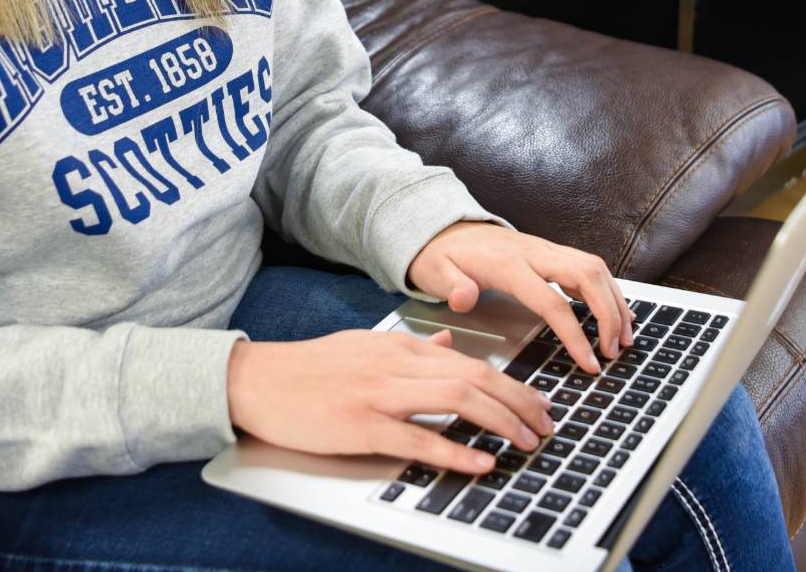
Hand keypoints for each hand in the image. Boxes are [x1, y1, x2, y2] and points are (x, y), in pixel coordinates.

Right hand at [226, 328, 556, 474]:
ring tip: (528, 441)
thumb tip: (449, 343)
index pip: (471, 362)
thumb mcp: (366, 345)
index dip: (513, 384)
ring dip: (501, 421)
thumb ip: (412, 346)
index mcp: (400, 348)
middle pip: (476, 377)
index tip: (538, 403)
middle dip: (520, 402)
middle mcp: (397, 366)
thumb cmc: (309, 368)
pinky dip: (456, 450)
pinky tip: (482, 462)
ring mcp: (380, 395)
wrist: (257, 380)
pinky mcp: (361, 426)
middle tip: (548, 424)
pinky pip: (418, 438)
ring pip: (457, 399)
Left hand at [407, 222, 634, 373]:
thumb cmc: (442, 256)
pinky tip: (617, 312)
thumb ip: (451, 286)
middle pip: (587, 275)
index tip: (590, 361)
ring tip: (625, 336)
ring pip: (595, 267)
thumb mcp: (435, 272)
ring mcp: (546, 250)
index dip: (574, 333)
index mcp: (509, 265)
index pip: (552, 301)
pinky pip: (589, 267)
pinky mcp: (551, 252)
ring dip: (616, 301)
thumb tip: (463, 298)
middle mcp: (534, 253)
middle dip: (609, 313)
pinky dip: (608, 289)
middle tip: (616, 350)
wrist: (445, 228)